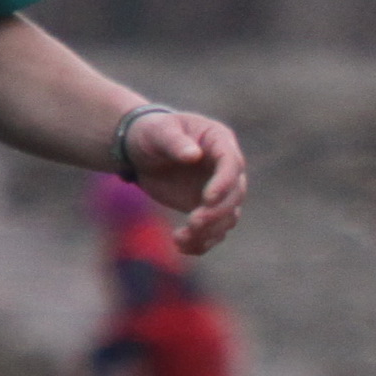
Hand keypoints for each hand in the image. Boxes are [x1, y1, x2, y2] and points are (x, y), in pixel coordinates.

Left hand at [125, 111, 247, 253]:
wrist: (140, 150)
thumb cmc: (151, 132)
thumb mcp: (158, 131)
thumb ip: (174, 141)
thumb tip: (194, 156)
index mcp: (220, 142)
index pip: (231, 165)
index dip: (223, 184)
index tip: (207, 199)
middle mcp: (227, 169)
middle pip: (235, 196)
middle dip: (216, 213)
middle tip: (193, 223)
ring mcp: (219, 191)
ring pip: (227, 218)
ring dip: (208, 232)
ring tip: (180, 239)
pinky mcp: (207, 210)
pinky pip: (212, 231)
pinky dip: (200, 243)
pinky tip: (180, 245)